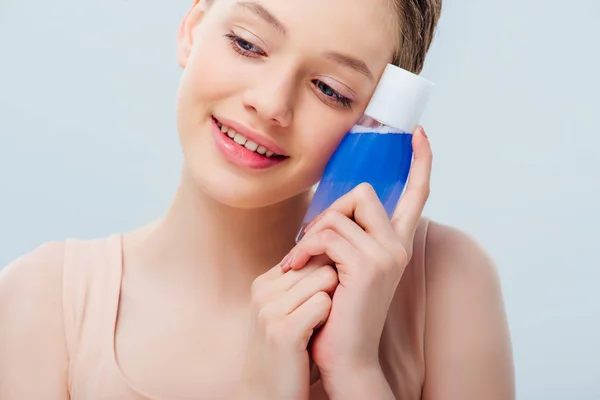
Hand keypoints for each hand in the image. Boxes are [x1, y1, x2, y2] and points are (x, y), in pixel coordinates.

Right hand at [235, 258, 338, 399]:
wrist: (270, 394)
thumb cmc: (291, 351)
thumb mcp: (289, 311)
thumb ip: (302, 283)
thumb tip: (333, 252)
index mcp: (264, 283)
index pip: (309, 255)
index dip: (326, 276)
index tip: (322, 302)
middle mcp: (262, 291)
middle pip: (319, 263)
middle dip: (332, 286)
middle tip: (322, 316)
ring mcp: (269, 310)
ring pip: (325, 279)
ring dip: (332, 301)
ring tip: (316, 326)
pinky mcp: (283, 330)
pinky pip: (324, 302)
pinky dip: (328, 318)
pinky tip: (316, 335)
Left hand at [280, 126, 431, 391]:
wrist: (345, 355)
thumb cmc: (339, 310)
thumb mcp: (345, 267)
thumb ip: (345, 238)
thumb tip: (326, 214)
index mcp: (395, 243)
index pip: (417, 194)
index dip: (420, 162)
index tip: (418, 134)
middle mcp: (397, 246)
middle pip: (363, 193)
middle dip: (330, 212)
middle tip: (310, 242)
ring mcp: (387, 255)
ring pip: (340, 215)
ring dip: (310, 235)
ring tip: (299, 261)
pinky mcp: (368, 266)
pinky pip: (327, 235)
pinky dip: (304, 248)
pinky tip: (297, 267)